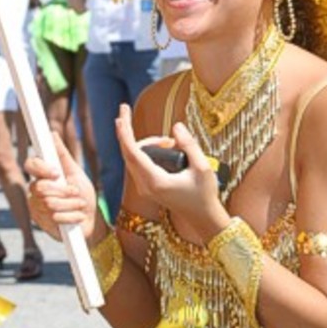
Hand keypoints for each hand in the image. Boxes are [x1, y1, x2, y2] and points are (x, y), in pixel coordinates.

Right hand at [24, 133, 97, 241]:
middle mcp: (35, 190)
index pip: (30, 165)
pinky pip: (55, 218)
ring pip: (50, 204)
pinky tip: (77, 217)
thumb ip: (62, 155)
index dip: (41, 168)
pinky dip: (72, 217)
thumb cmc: (83, 194)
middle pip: (40, 187)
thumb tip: (51, 133)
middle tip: (77, 193)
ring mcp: (37, 207)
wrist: (91, 220)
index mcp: (42, 175)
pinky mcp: (41, 223)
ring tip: (80, 205)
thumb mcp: (76, 173)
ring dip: (72, 205)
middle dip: (65, 191)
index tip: (56, 173)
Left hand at [115, 104, 226, 231]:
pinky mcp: (148, 188)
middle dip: (128, 131)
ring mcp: (145, 188)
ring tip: (170, 141)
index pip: (132, 152)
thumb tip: (176, 126)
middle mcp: (145, 186)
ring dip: (145, 143)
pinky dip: (146, 152)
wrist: (203, 217)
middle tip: (127, 111)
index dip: (124, 130)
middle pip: (128, 153)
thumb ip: (189, 145)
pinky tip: (164, 147)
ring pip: (133, 158)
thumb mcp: (202, 167)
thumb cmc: (204, 194)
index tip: (121, 112)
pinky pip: (138, 164)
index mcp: (156, 181)